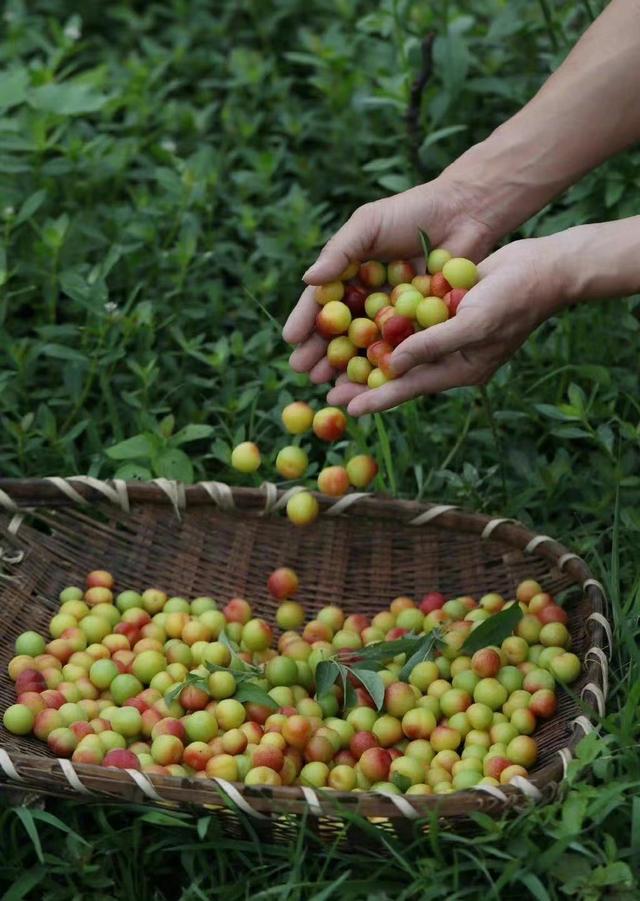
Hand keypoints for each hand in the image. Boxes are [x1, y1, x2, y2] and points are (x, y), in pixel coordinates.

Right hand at [282, 176, 496, 383]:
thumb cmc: (411, 211)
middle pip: (338, 330)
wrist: (463, 212)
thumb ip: (339, 252)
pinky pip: (399, 348)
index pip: (321, 302)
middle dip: (320, 352)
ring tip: (329, 383)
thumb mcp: (367, 225)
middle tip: (305, 371)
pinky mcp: (420, 325)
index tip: (291, 340)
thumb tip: (308, 280)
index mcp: (349, 274)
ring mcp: (392, 314)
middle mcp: (367, 298)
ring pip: (364, 345)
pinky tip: (371, 381)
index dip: (306, 321)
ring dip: (346, 366)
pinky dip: (385, 365)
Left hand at [327, 237, 565, 415]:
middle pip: (398, 374)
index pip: (410, 388)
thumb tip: (394, 365)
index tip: (346, 408)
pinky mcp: (443, 311)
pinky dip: (385, 327)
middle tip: (326, 391)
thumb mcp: (473, 323)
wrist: (544, 267)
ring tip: (333, 363)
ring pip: (399, 350)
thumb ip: (433, 345)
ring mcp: (446, 334)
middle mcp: (450, 357)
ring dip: (368, 355)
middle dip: (363, 381)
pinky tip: (359, 324)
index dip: (377, 398)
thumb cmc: (514, 299)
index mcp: (459, 369)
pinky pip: (409, 324)